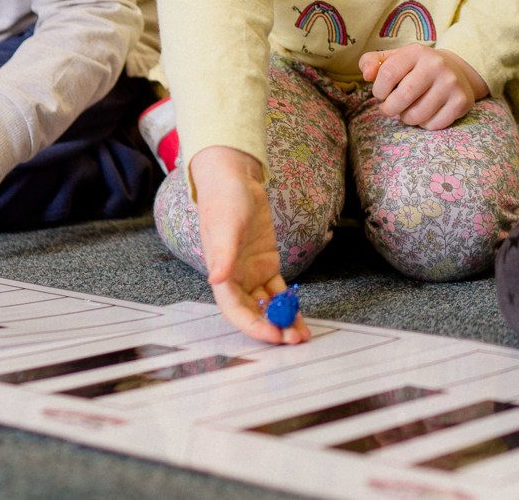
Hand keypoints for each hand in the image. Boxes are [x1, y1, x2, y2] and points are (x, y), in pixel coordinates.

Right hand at [190, 145, 307, 345]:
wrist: (235, 179)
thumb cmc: (224, 200)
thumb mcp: (225, 226)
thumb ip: (223, 254)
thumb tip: (217, 278)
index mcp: (222, 275)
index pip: (236, 310)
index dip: (253, 326)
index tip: (273, 334)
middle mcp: (236, 279)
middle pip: (254, 313)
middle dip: (272, 328)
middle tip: (295, 340)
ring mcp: (252, 273)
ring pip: (268, 305)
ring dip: (282, 320)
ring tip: (302, 335)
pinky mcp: (266, 264)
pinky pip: (278, 291)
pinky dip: (288, 303)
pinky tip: (300, 314)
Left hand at [359, 45, 484, 129]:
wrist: (457, 71)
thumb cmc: (416, 68)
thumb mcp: (394, 59)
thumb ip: (372, 62)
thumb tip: (366, 75)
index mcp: (416, 51)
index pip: (387, 74)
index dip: (378, 90)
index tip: (381, 94)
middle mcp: (436, 65)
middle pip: (402, 97)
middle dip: (389, 109)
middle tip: (389, 109)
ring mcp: (451, 83)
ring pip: (417, 115)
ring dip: (406, 118)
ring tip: (407, 111)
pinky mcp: (461, 102)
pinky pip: (433, 125)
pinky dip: (424, 124)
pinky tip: (426, 114)